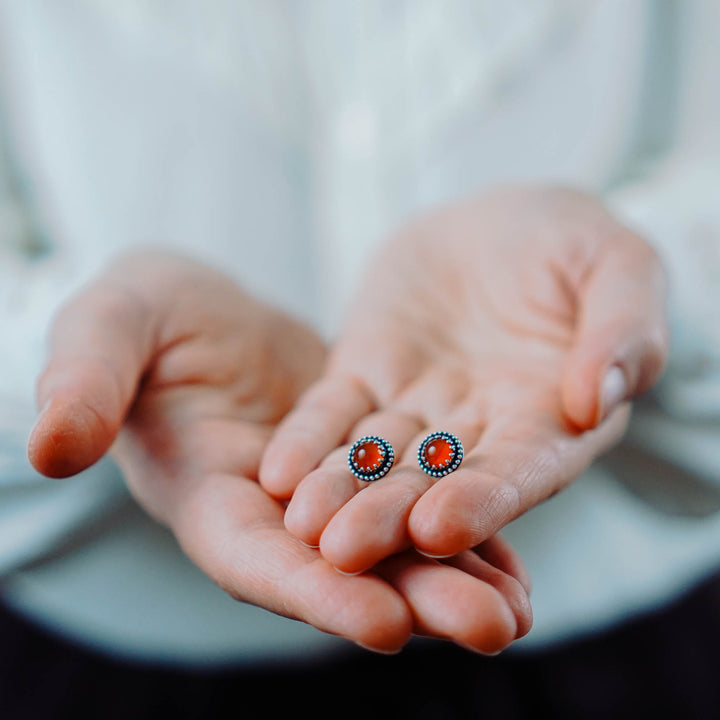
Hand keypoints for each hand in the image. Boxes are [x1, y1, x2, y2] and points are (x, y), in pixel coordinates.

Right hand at [27, 251, 531, 653]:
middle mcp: (268, 512)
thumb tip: (49, 445)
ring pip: (385, 546)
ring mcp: (318, 496)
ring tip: (518, 608)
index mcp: (204, 492)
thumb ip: (86, 378)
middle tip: (493, 627)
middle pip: (337, 568)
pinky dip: (458, 531)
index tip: (381, 622)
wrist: (203, 310)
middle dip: (411, 599)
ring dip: (451, 577)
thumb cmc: (147, 315)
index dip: (309, 590)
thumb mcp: (112, 327)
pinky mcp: (358, 466)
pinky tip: (513, 560)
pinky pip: (410, 503)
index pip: (253, 557)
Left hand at [260, 185, 668, 573]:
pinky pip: (334, 411)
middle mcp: (480, 430)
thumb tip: (596, 399)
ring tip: (301, 520)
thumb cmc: (570, 244)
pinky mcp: (367, 375)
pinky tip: (278, 469)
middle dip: (390, 516)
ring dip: (339, 490)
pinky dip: (308, 439)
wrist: (497, 223)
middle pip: (434, 482)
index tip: (438, 528)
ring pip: (376, 458)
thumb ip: (622, 333)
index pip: (519, 472)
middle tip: (344, 549)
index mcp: (551, 420)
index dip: (482, 501)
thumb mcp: (617, 268)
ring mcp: (417, 407)